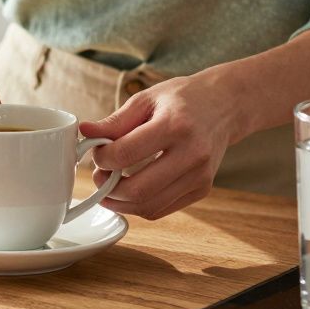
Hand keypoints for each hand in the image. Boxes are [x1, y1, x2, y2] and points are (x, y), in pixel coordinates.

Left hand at [80, 72, 245, 219]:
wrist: (224, 106)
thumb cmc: (181, 99)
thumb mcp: (146, 99)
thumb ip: (114, 121)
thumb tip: (85, 133)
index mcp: (176, 125)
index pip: (126, 153)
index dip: (102, 157)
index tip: (96, 152)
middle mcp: (192, 154)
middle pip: (137, 189)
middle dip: (107, 187)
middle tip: (98, 175)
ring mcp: (200, 176)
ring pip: (148, 206)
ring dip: (119, 202)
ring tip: (109, 185)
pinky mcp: (202, 189)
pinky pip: (161, 209)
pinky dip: (138, 206)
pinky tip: (127, 191)